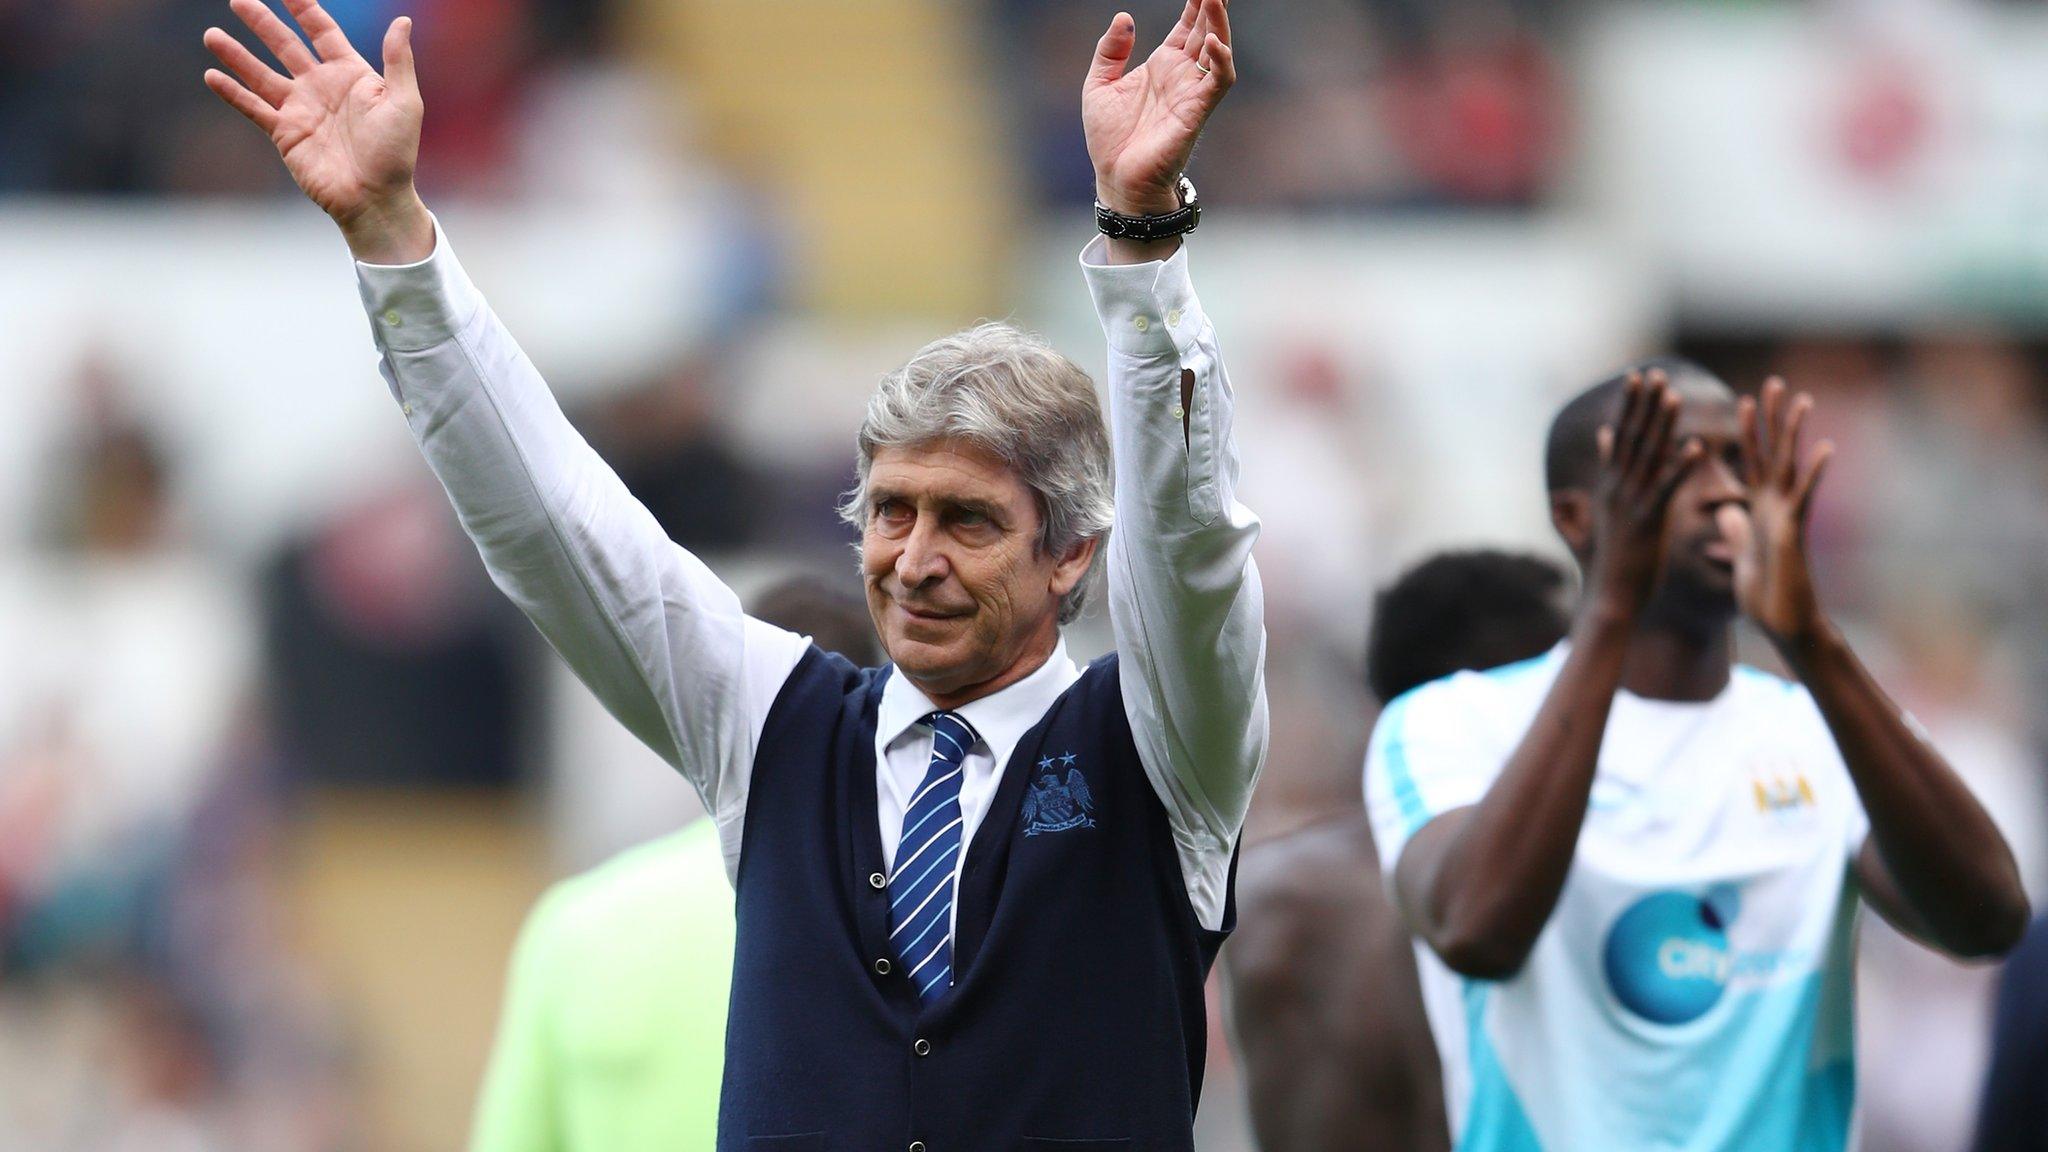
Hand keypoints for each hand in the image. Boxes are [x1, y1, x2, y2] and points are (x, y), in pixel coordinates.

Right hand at [202, 0, 431, 262]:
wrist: (375, 198)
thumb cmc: (396, 153)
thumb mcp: (404, 102)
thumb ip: (398, 60)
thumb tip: (401, 20)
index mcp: (351, 74)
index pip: (322, 31)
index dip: (304, 8)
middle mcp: (322, 87)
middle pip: (285, 45)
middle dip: (262, 22)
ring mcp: (301, 109)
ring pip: (261, 74)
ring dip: (237, 55)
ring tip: (211, 35)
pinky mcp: (286, 133)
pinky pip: (253, 108)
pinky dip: (233, 93)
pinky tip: (212, 76)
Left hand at [1083, 0, 1235, 220]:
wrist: (1115, 178)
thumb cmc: (1109, 138)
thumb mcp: (1098, 85)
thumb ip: (1110, 51)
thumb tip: (1123, 17)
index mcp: (1163, 65)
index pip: (1187, 24)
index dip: (1196, 2)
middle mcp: (1182, 75)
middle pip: (1206, 29)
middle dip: (1213, 5)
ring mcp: (1192, 92)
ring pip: (1218, 49)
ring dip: (1219, 23)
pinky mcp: (1196, 111)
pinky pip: (1218, 81)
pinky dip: (1220, 60)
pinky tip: (1212, 41)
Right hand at [1584, 370, 1701, 618]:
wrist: (1612, 595)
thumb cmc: (1616, 556)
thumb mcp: (1609, 507)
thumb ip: (1609, 469)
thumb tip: (1604, 435)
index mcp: (1610, 483)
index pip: (1621, 435)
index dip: (1631, 405)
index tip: (1639, 377)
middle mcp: (1617, 488)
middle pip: (1634, 437)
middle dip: (1645, 404)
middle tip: (1656, 373)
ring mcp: (1630, 504)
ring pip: (1649, 456)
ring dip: (1662, 425)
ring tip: (1674, 396)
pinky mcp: (1648, 522)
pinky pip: (1667, 488)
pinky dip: (1680, 466)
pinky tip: (1695, 446)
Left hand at [1718, 377, 1833, 647]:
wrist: (1782, 626)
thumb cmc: (1765, 596)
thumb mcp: (1741, 556)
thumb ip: (1737, 530)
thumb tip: (1727, 508)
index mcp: (1759, 510)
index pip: (1752, 462)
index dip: (1748, 433)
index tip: (1743, 400)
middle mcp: (1776, 507)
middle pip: (1772, 453)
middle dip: (1771, 418)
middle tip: (1774, 382)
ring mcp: (1787, 516)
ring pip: (1790, 466)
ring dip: (1794, 432)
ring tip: (1800, 399)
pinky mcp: (1794, 532)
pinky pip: (1804, 498)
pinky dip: (1814, 474)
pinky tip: (1824, 448)